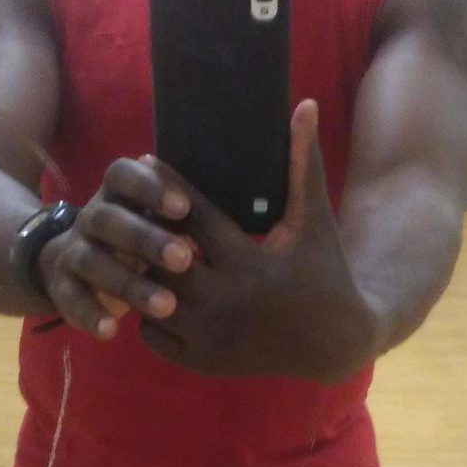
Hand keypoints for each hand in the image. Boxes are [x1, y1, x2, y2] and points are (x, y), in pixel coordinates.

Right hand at [38, 159, 194, 340]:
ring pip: (92, 262)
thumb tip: (215, 220)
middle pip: (109, 220)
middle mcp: (90, 217)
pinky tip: (112, 332)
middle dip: (145, 238)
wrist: (77, 263)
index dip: (150, 188)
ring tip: (166, 306)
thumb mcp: (155, 221)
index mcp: (115, 193)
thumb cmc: (138, 239)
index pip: (123, 176)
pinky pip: (71, 299)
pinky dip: (90, 314)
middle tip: (184, 260)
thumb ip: (176, 215)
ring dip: (128, 283)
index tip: (183, 207)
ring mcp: (73, 251)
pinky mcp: (62, 286)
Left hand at [139, 102, 376, 382]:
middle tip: (132, 205)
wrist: (334, 344)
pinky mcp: (202, 361)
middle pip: (162, 256)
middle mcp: (226, 304)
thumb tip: (305, 105)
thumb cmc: (324, 272)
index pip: (194, 217)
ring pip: (149, 296)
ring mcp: (210, 337)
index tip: (147, 162)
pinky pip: (151, 334)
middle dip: (147, 230)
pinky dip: (147, 312)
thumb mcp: (314, 221)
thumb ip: (303, 164)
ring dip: (142, 271)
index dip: (168, 187)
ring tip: (135, 243)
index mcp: (250, 265)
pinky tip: (153, 287)